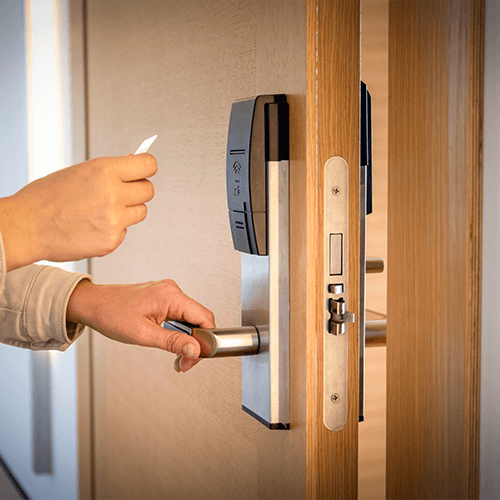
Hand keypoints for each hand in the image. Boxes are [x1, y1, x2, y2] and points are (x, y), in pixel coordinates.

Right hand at [0, 154, 156, 270]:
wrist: (26, 228)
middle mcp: (113, 194)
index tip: (143, 172)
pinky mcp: (111, 241)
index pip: (148, 165)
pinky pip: (125, 231)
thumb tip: (133, 167)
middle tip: (122, 192)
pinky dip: (114, 229)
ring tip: (103, 210)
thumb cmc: (46, 198)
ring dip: (128, 211)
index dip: (146, 168)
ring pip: (141, 212)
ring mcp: (114, 220)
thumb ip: (109, 171)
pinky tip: (93, 226)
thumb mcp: (79, 172)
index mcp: (104, 171)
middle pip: (149, 190)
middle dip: (138, 190)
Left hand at [66, 279, 214, 371]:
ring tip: (176, 356)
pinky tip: (170, 342)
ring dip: (186, 339)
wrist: (93, 304)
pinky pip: (180, 315)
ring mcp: (168, 293)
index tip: (196, 357)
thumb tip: (195, 349)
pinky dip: (179, 331)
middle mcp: (172, 290)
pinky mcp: (163, 298)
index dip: (206, 340)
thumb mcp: (143, 334)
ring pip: (191, 319)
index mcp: (170, 296)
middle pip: (199, 319)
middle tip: (184, 362)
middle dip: (195, 344)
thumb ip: (172, 342)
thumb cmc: (111, 314)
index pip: (204, 318)